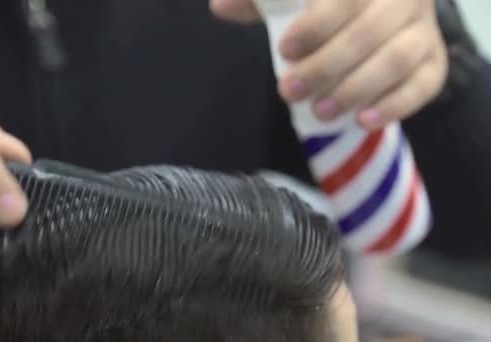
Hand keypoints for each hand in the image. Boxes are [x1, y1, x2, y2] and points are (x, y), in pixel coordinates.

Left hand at [210, 0, 448, 129]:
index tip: (284, 50)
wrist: (390, 11)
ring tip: (322, 112)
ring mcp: (423, 31)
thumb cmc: (335, 8)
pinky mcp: (435, 63)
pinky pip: (424, 86)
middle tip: (289, 91)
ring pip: (397, 59)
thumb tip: (219, 7)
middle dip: (326, 66)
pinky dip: (395, 105)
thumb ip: (263, 2)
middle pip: (369, 31)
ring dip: (356, 88)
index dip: (316, 24)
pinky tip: (363, 121)